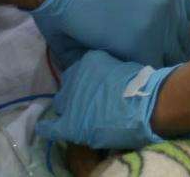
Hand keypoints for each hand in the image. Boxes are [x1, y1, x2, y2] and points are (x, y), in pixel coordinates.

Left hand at [30, 0, 189, 68]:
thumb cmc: (63, 21)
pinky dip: (180, 16)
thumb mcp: (78, 58)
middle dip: (165, 60)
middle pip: (178, 55)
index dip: (149, 77)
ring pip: (186, 32)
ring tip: (160, 41)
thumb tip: (120, 81)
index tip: (141, 76)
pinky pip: (187, 6)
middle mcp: (160, 24)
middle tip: (152, 59)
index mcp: (140, 47)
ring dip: (174, 40)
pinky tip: (165, 19)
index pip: (159, 75)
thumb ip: (105, 71)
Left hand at [35, 50, 176, 148]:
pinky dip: (47, 128)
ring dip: (69, 109)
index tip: (92, 88)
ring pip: (61, 105)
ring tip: (80, 117)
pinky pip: (51, 128)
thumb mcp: (125, 66)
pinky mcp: (69, 124)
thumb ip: (110, 71)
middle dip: (75, 95)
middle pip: (68, 88)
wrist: (145, 104)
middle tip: (90, 104)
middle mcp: (74, 77)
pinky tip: (44, 129)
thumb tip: (107, 80)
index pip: (78, 72)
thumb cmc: (142, 85)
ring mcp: (70, 100)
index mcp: (88, 61)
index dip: (84, 82)